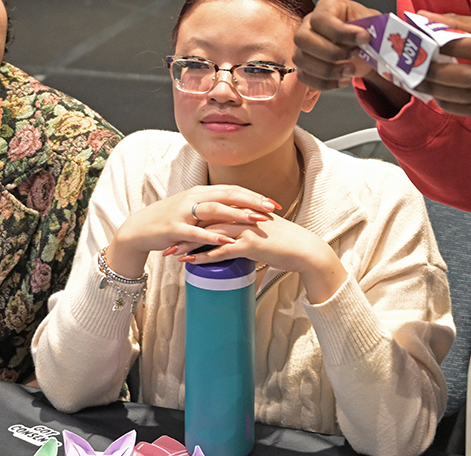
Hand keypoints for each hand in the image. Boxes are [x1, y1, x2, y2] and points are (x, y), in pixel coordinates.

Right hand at [104, 186, 278, 278]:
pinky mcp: (174, 227)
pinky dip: (212, 235)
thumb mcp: (193, 212)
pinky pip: (195, 231)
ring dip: (236, 214)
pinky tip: (226, 239)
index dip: (253, 195)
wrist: (140, 229)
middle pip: (227, 195)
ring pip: (214, 209)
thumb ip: (214, 211)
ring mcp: (183, 212)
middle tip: (271, 208)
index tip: (273, 203)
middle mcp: (193, 198)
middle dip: (251, 201)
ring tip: (255, 221)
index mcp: (201, 192)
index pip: (232, 190)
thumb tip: (239, 216)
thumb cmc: (170, 222)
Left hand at [178, 216, 347, 303]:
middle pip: (205, 219)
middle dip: (184, 230)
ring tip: (172, 253)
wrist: (304, 250)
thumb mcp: (262, 230)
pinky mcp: (250, 244)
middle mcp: (243, 215)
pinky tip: (191, 263)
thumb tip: (232, 240)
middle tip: (166, 239)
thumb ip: (246, 230)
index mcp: (244, 209)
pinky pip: (221, 251)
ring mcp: (245, 228)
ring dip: (189, 244)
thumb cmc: (284, 243)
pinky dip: (204, 257)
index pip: (212, 210)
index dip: (192, 219)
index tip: (176, 227)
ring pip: (209, 234)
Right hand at [293, 0, 379, 89]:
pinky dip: (325, 83)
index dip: (341, 32)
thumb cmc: (365, 29)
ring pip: (301, 60)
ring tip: (350, 70)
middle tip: (354, 55)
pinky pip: (305, 77)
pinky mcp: (304, 65)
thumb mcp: (372, 22)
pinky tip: (343, 80)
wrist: (364, 44)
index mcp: (326, 8)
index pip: (321, 18)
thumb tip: (369, 40)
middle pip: (302, 38)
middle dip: (330, 52)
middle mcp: (308, 25)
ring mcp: (303, 46)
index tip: (364, 39)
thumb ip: (371, 29)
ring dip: (328, 70)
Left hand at [413, 12, 470, 116]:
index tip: (427, 43)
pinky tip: (434, 96)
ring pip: (468, 97)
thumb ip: (457, 22)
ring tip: (417, 83)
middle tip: (416, 68)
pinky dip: (450, 105)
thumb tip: (424, 17)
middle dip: (439, 74)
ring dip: (439, 91)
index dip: (451, 47)